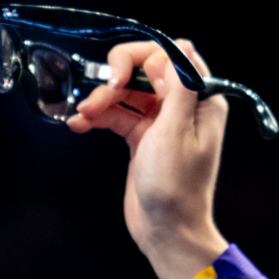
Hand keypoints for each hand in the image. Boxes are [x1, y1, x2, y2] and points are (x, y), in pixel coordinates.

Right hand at [67, 38, 229, 278]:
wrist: (167, 232)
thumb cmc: (176, 188)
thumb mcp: (174, 132)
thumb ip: (179, 87)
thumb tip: (182, 46)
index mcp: (200, 100)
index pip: (170, 56)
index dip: (140, 59)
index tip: (118, 77)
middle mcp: (182, 106)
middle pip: (144, 72)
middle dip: (115, 79)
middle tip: (97, 97)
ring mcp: (160, 121)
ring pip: (126, 93)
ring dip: (101, 100)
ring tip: (82, 116)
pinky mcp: (141, 137)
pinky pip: (117, 115)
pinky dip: (98, 117)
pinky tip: (79, 124)